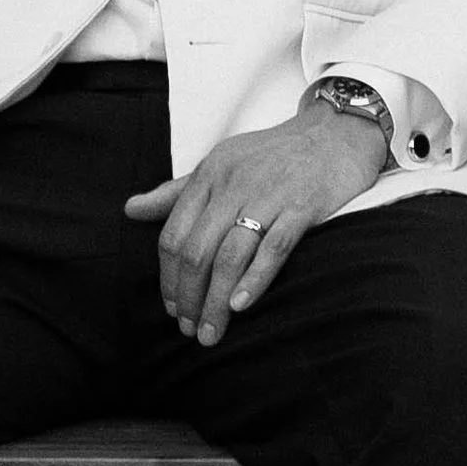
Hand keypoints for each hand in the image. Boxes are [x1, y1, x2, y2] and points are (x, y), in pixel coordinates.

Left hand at [126, 107, 389, 346]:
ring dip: (216, 301)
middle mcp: (233, 184)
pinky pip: (274, 248)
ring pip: (230, 255)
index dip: (168, 277)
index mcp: (209, 175)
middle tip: (189, 331)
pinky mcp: (303, 206)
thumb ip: (175, 192)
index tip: (171, 308)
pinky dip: (254, 279)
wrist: (336, 134)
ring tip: (211, 332)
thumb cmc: (273, 156)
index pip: (174, 234)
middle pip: (196, 251)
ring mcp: (269, 195)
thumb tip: (130, 210)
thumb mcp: (219, 164)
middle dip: (188, 297)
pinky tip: (241, 307)